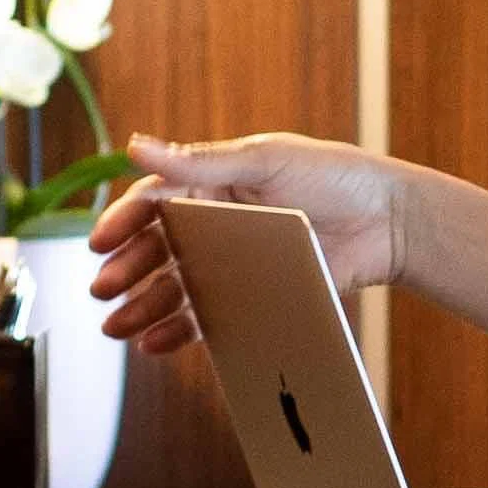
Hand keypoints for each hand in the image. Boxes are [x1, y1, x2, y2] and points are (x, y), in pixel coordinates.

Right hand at [89, 134, 411, 353]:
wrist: (389, 222)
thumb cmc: (333, 176)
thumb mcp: (265, 159)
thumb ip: (200, 161)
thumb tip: (135, 146)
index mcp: (211, 183)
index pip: (153, 202)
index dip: (123, 222)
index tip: (99, 243)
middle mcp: (214, 223)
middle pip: (156, 250)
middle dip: (125, 271)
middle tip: (102, 290)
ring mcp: (231, 262)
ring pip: (175, 288)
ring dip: (143, 307)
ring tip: (116, 328)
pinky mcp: (252, 296)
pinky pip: (208, 316)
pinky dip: (179, 331)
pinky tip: (154, 342)